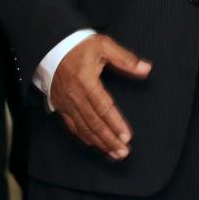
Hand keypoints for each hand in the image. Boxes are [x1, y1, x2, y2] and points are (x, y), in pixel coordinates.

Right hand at [49, 34, 151, 160]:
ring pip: (83, 128)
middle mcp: (75, 96)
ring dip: (99, 143)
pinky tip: (95, 144)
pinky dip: (84, 137)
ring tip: (114, 153)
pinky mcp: (61, 106)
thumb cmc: (80, 46)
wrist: (52, 47)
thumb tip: (146, 68)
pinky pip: (72, 126)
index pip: (104, 108)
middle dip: (109, 140)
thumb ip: (125, 59)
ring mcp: (66, 103)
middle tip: (124, 152)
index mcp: (86, 82)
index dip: (115, 124)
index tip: (127, 136)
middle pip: (94, 123)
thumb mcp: (104, 46)